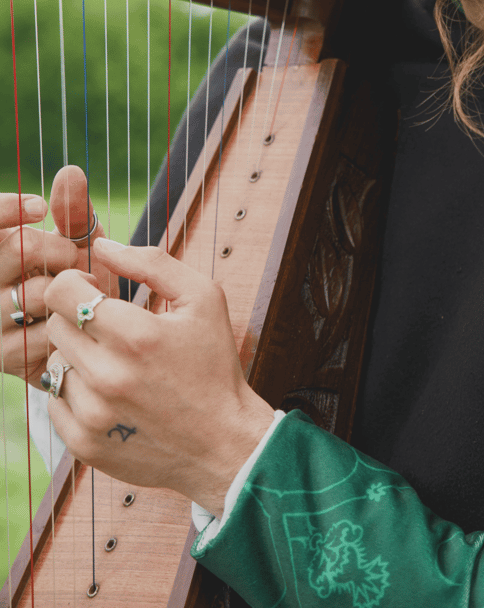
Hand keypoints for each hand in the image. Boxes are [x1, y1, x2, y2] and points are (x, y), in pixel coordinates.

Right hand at [1, 166, 111, 385]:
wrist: (90, 330)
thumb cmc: (79, 276)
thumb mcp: (79, 241)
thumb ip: (72, 211)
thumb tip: (71, 172)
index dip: (8, 209)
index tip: (39, 207)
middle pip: (18, 248)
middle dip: (59, 248)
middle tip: (74, 257)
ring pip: (34, 291)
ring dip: (70, 288)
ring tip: (79, 292)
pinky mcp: (4, 356)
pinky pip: (45, 331)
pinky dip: (68, 322)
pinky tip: (70, 320)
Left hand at [43, 240, 273, 516]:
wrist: (223, 444)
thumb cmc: (214, 366)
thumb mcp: (203, 299)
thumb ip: (153, 263)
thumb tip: (103, 245)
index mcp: (136, 335)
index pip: (63, 292)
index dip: (76, 283)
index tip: (96, 290)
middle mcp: (108, 376)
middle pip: (55, 325)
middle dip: (79, 318)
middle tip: (111, 328)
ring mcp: (92, 414)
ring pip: (53, 362)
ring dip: (77, 355)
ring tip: (114, 363)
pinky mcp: (83, 444)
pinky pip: (54, 402)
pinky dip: (75, 392)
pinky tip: (108, 393)